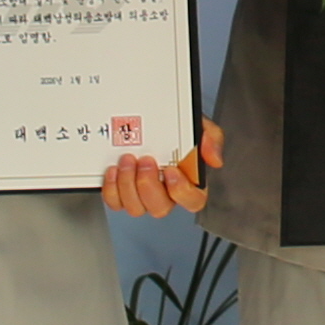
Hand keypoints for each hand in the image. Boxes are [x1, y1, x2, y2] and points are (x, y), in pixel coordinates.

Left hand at [102, 118, 220, 218]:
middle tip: (145, 160)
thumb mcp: (199, 125)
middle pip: (160, 208)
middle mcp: (165, 193)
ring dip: (128, 184)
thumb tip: (213, 159)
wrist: (149, 116)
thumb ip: (211, 138)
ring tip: (127, 160)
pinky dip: (111, 188)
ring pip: (135, 207)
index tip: (172, 170)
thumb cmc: (176, 127)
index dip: (181, 191)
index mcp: (188, 181)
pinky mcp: (121, 192)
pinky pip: (115, 201)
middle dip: (149, 185)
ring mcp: (142, 195)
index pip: (193, 201)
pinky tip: (114, 169)